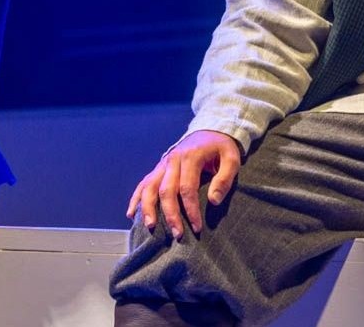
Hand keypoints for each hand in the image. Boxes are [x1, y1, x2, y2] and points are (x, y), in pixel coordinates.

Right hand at [126, 130, 241, 239]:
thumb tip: (213, 201)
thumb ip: (224, 179)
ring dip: (148, 207)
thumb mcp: (231, 158)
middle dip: (170, 214)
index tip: (197, 227)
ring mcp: (163, 163)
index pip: (187, 188)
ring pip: (149, 186)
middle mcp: (172, 160)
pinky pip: (144, 183)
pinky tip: (131, 214)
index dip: (191, 210)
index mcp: (190, 157)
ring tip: (150, 226)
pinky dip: (136, 198)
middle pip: (166, 190)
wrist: (208, 130)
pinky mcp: (159, 167)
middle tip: (177, 234)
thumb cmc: (221, 147)